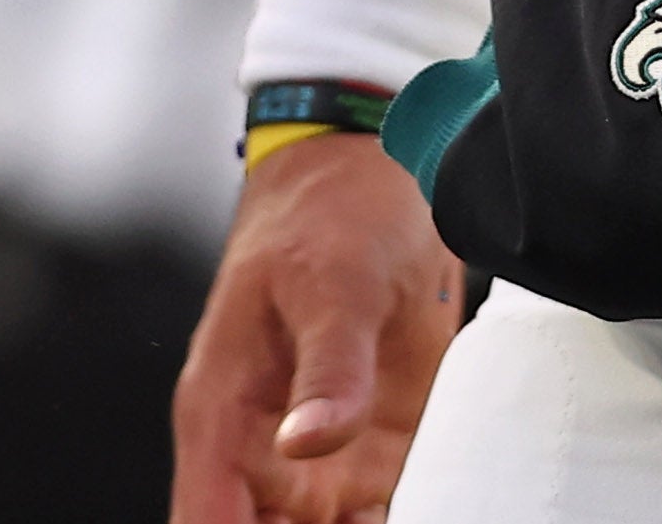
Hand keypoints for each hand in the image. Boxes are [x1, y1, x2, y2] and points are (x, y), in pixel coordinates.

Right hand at [166, 132, 469, 523]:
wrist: (382, 173)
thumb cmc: (332, 211)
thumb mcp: (335, 281)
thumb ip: (328, 368)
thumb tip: (303, 445)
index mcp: (223, 412)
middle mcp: (261, 450)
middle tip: (361, 520)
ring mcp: (318, 459)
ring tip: (392, 512)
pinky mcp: (373, 455)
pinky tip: (439, 514)